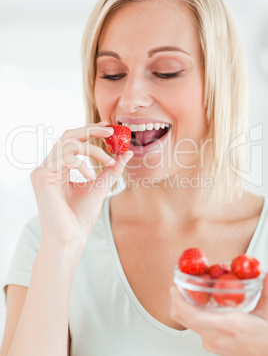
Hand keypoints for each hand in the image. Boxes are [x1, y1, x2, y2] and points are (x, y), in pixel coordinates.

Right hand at [31, 122, 132, 246]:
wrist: (72, 237)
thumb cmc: (82, 216)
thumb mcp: (100, 186)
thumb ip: (111, 169)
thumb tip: (127, 153)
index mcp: (60, 167)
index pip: (74, 141)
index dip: (90, 131)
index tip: (110, 129)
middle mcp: (49, 166)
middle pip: (68, 135)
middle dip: (91, 129)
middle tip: (111, 130)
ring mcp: (43, 170)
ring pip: (68, 142)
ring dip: (92, 149)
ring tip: (108, 161)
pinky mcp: (41, 175)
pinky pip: (64, 156)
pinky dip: (82, 163)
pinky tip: (91, 177)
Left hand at [169, 273, 267, 354]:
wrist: (267, 355)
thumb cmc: (265, 339)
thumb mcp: (266, 313)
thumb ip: (264, 291)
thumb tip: (264, 273)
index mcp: (228, 325)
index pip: (193, 316)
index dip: (179, 301)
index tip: (175, 287)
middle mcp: (215, 336)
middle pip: (182, 318)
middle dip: (176, 300)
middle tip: (177, 286)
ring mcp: (211, 343)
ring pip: (186, 323)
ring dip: (182, 306)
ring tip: (186, 293)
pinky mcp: (211, 346)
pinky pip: (194, 328)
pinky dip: (191, 314)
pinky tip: (198, 305)